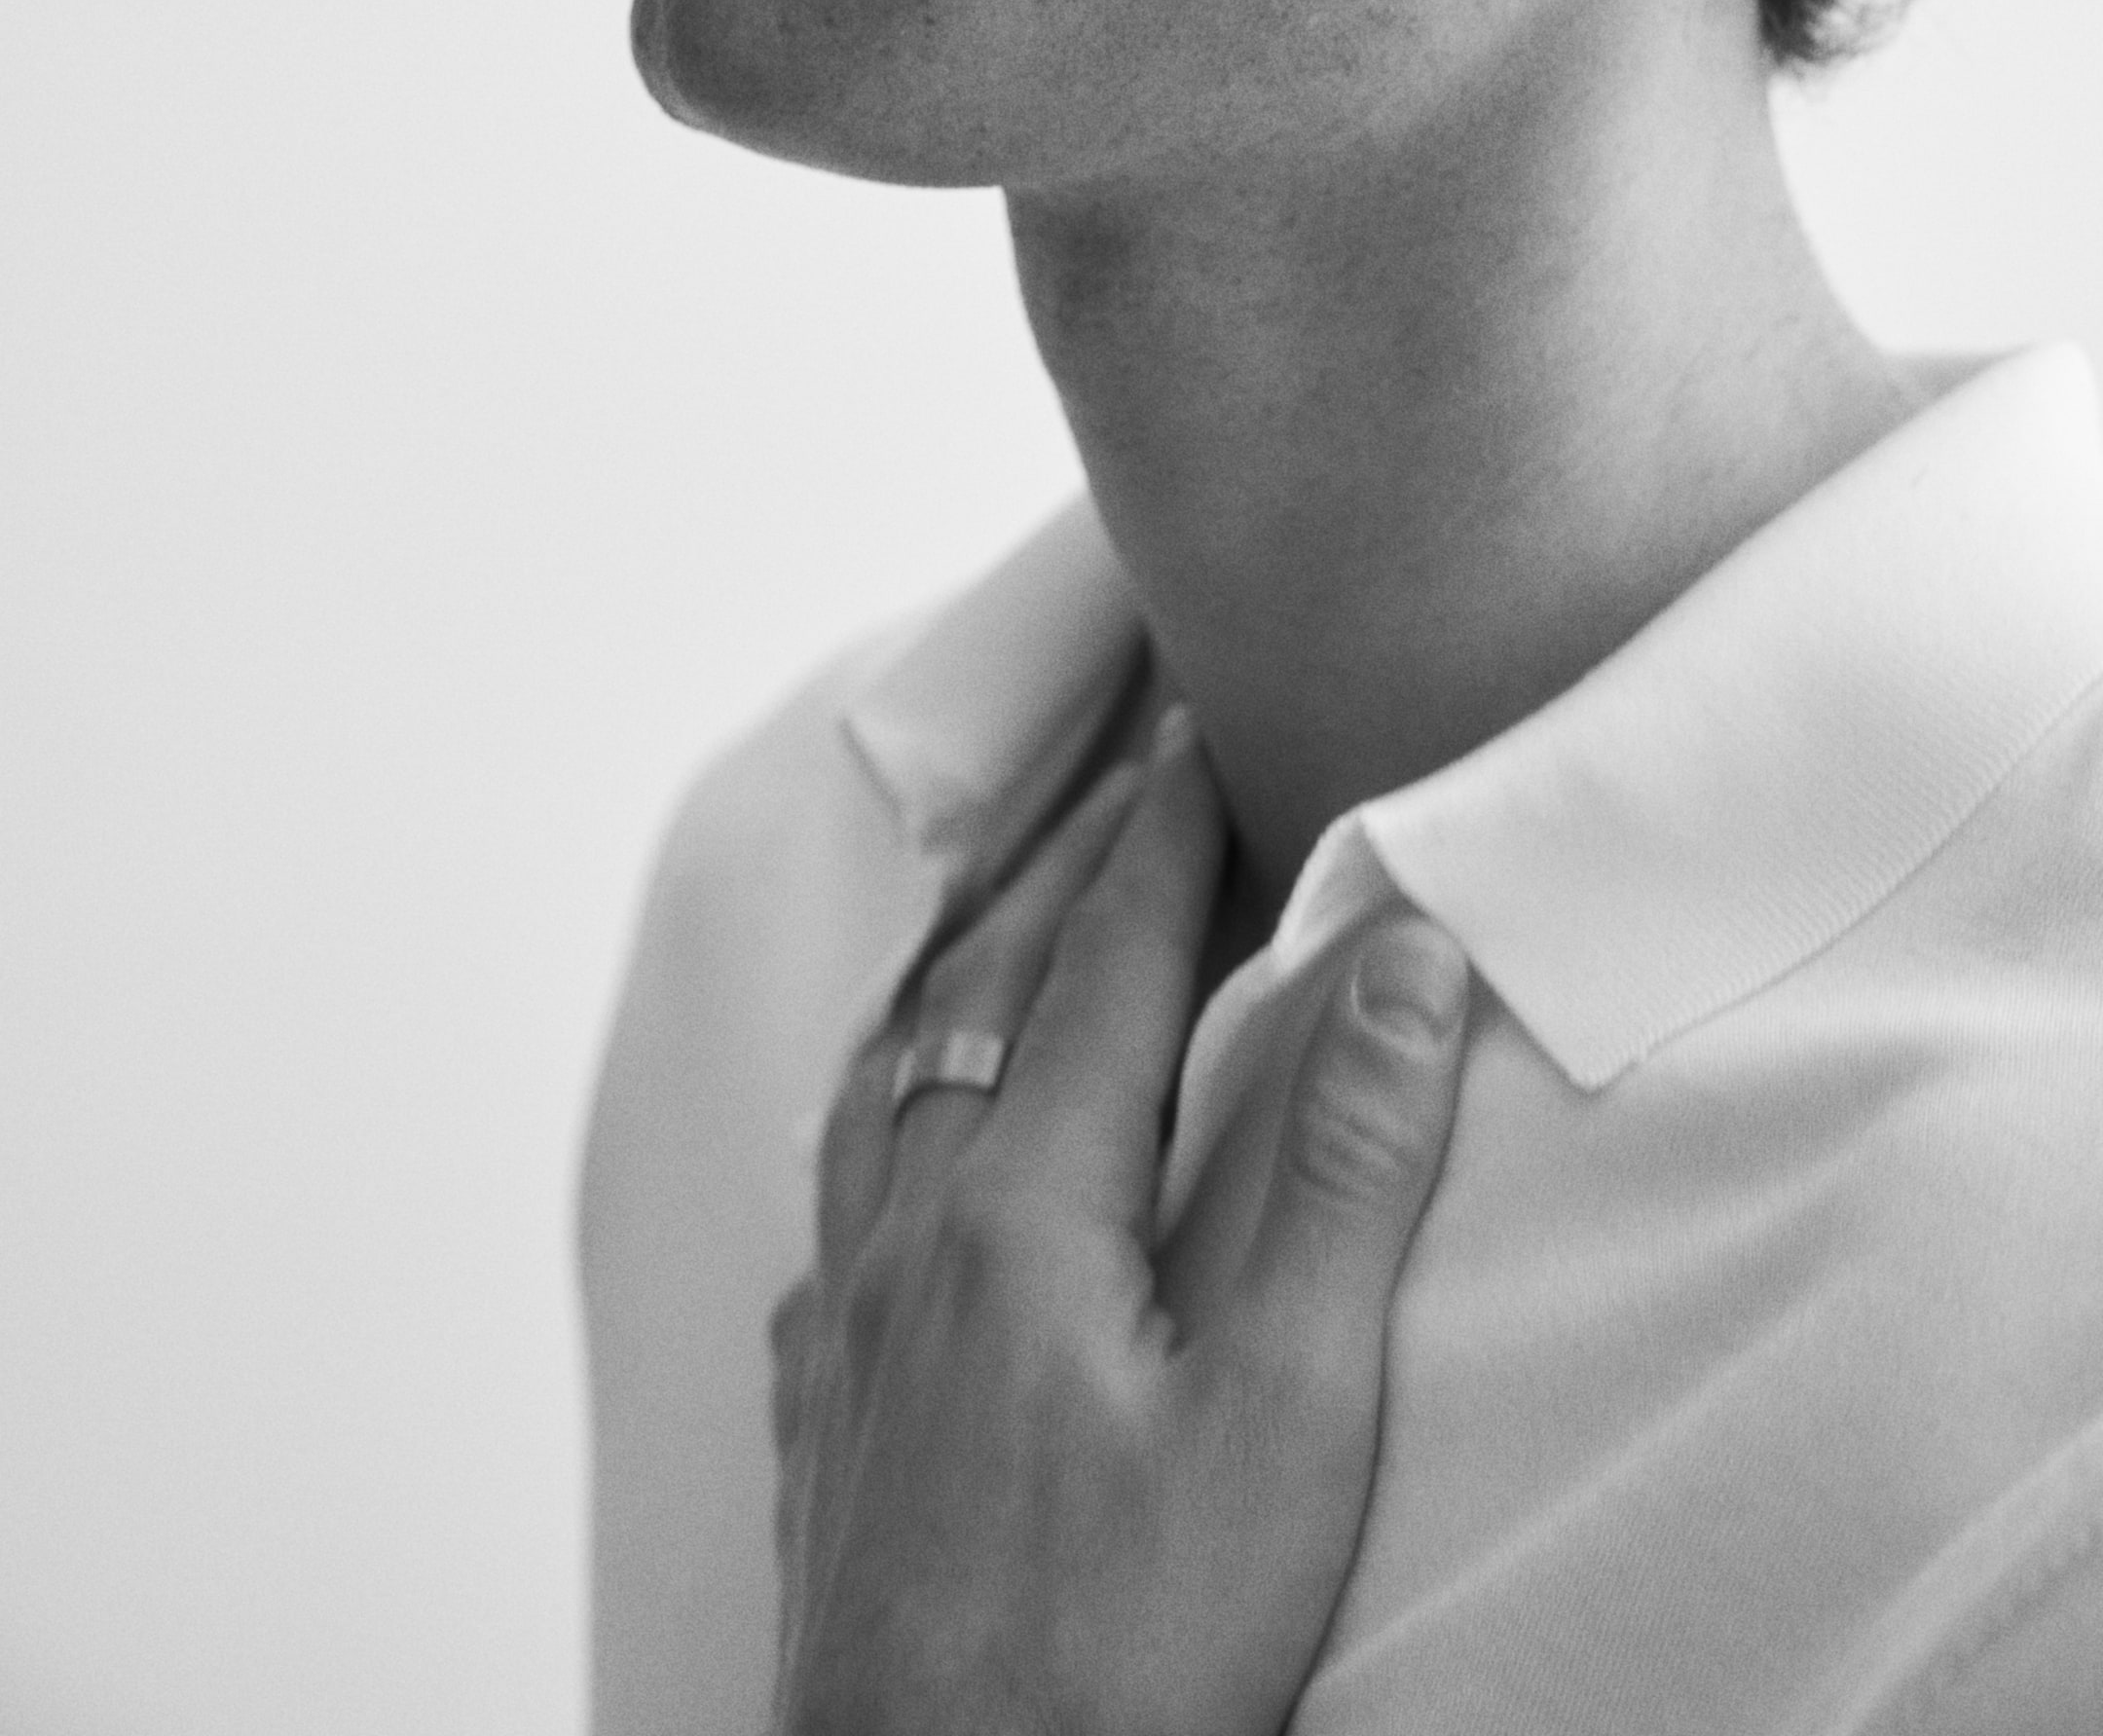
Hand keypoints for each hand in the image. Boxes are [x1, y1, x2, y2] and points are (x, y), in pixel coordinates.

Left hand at [769, 711, 1471, 1735]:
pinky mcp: (821, 1417)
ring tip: (1009, 916)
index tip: (1195, 725)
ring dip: (961, 973)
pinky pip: (833, 1205)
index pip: (1104, 963)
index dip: (1161, 834)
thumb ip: (1344, 1171)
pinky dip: (882, 1116)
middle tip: (1122, 774)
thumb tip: (1400, 956)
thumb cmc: (1132, 1660)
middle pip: (980, 988)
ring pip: (887, 1081)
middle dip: (1062, 866)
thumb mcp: (1289, 1416)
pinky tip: (893, 1155)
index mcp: (1023, 1211)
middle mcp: (909, 1238)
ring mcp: (847, 1329)